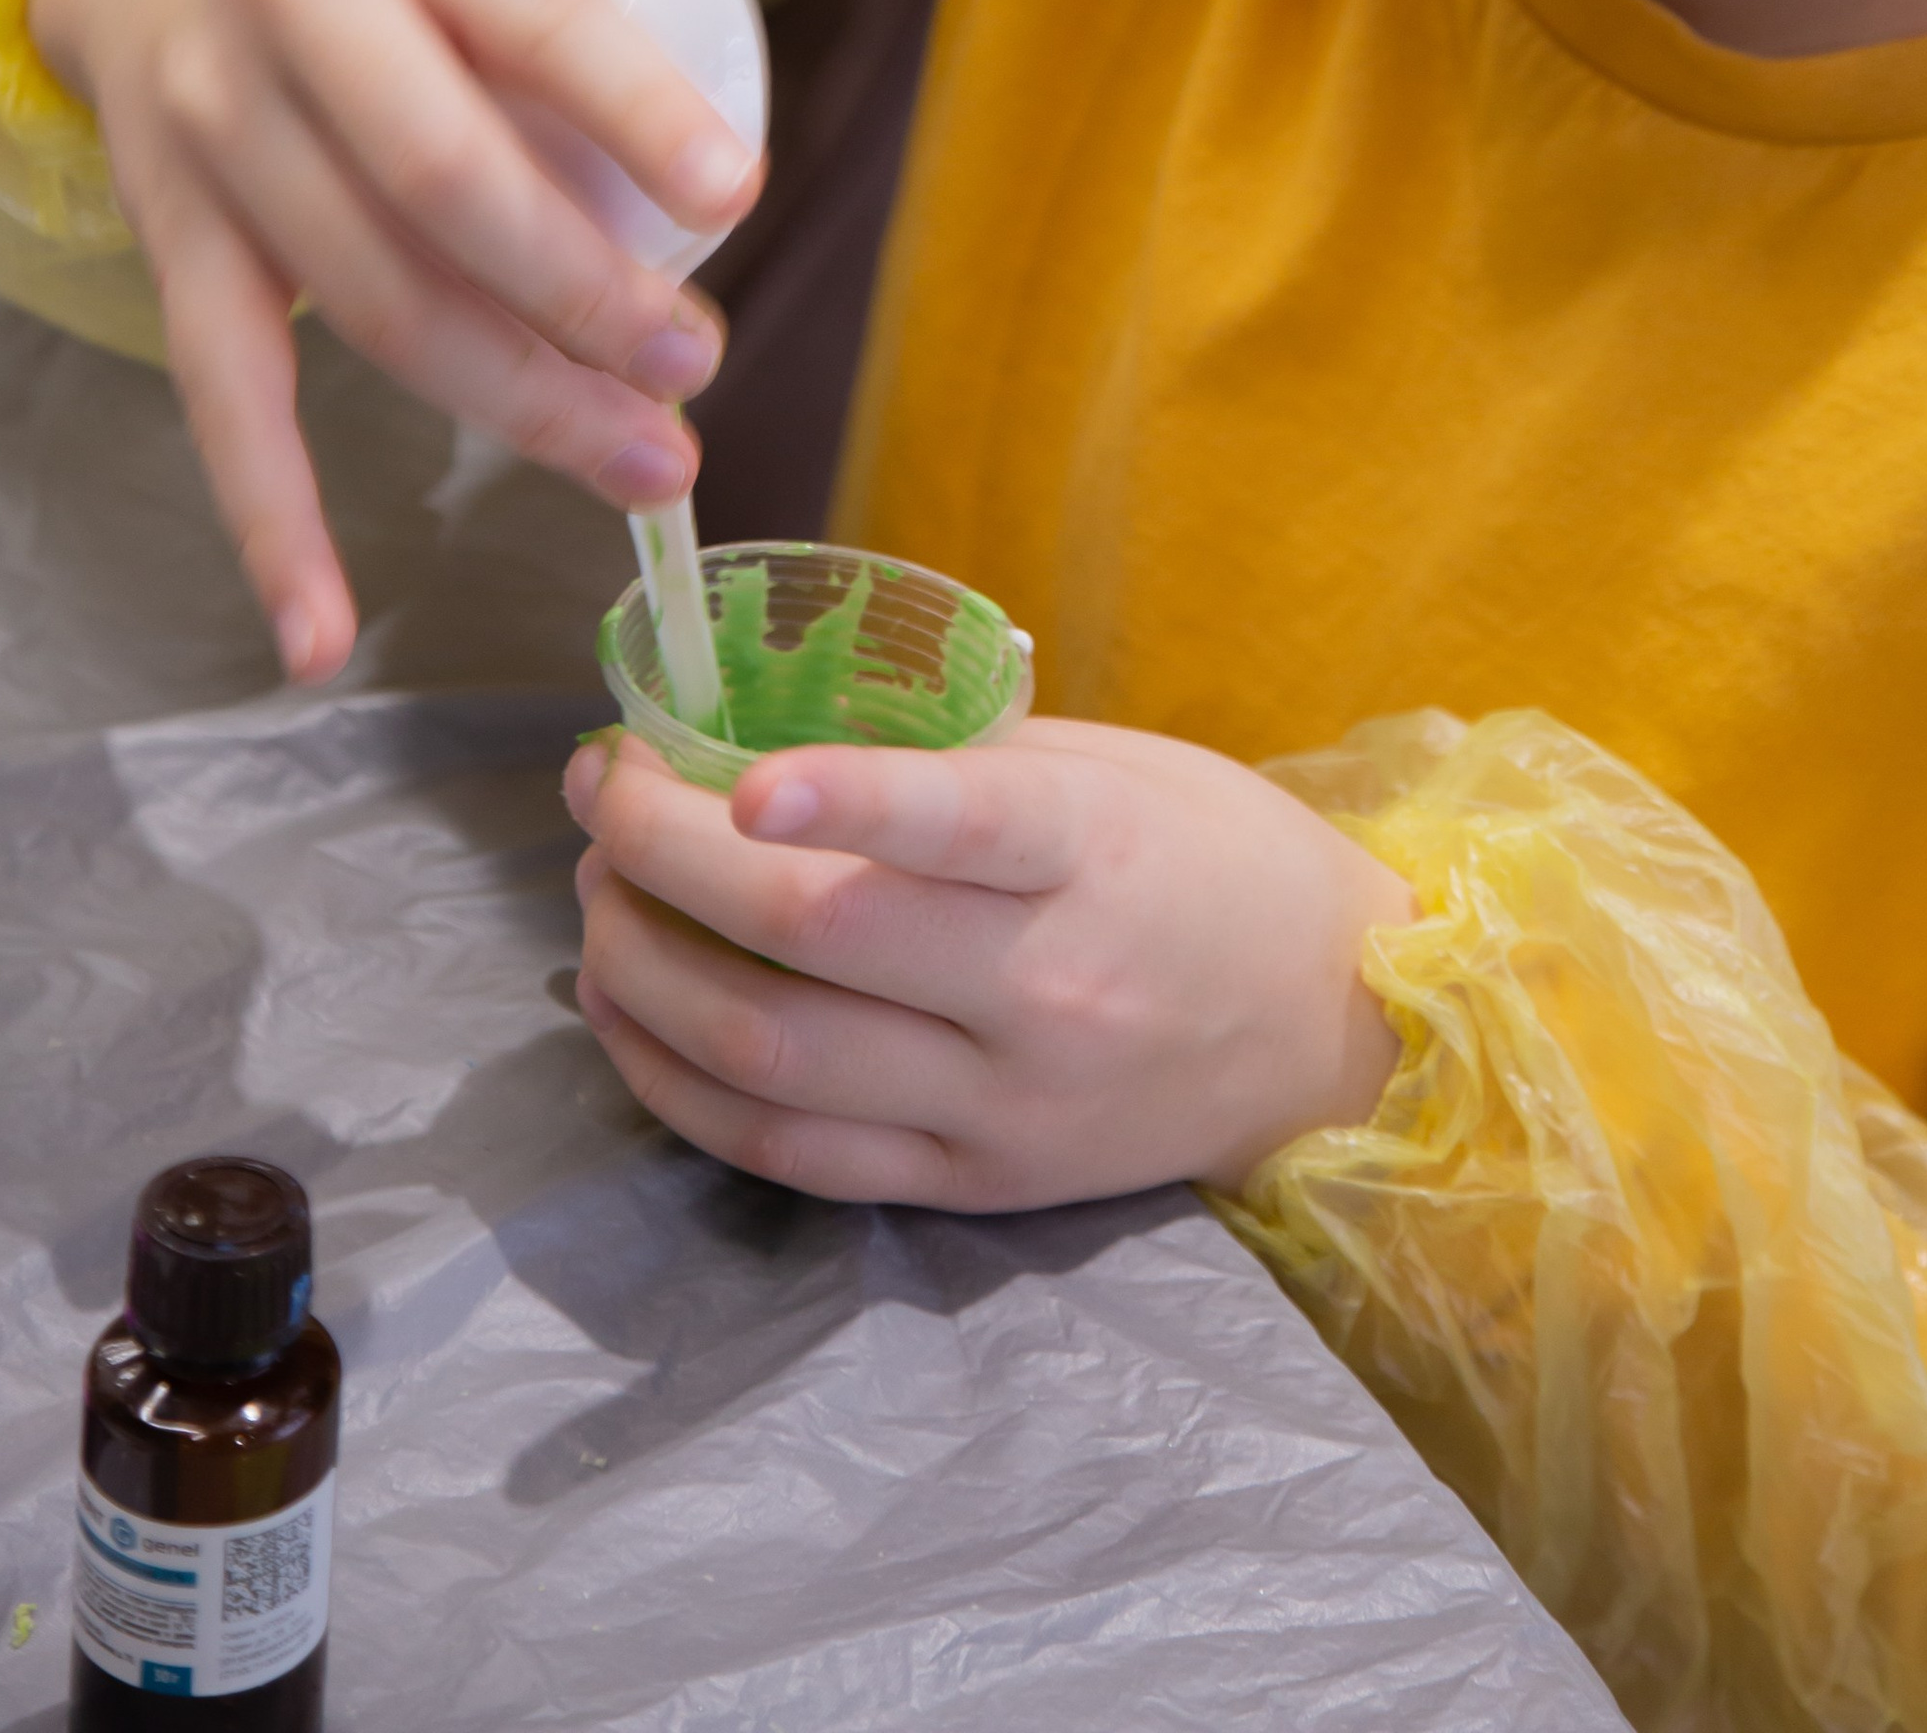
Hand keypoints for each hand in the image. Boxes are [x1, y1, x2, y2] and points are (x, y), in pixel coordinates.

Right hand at [30, 0, 762, 679]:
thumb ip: (573, 41)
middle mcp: (291, 12)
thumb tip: (710, 211)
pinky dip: (274, 524)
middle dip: (587, 297)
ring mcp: (215, 132)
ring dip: (519, 406)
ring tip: (647, 463)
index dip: (637, 112)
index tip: (733, 196)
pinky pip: (224, 397)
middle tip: (695, 365)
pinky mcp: (171, 238)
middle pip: (447, 182)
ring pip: (372, 301)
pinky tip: (322, 633)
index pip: (538, 19)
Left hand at [565, 716, 1413, 1206]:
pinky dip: (677, 1080)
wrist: (1329, 1029)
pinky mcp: (970, 1186)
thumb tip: (766, 740)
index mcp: (1093, 852)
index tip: (736, 776)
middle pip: (815, 938)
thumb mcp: (1112, 766)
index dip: (842, 800)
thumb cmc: (1210, 858)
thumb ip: (957, 762)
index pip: (959, 825)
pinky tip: (627, 1007)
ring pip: (773, 1055)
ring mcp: (1000, 1104)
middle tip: (604, 786)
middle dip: (664, 854)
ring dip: (643, 967)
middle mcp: (1045, 990)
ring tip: (596, 893)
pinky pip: (785, 1150)